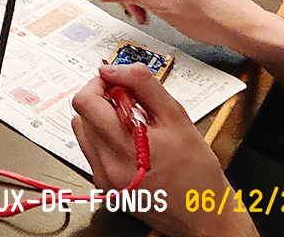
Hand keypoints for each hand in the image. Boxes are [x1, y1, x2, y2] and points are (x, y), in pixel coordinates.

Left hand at [71, 65, 252, 236]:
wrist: (202, 214)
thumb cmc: (197, 172)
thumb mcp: (177, 117)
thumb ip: (144, 86)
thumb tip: (113, 69)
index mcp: (126, 145)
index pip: (86, 101)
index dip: (100, 83)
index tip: (117, 82)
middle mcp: (108, 164)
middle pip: (81, 114)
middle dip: (101, 99)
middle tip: (128, 102)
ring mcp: (103, 177)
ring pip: (83, 131)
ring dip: (101, 118)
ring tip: (132, 124)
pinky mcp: (104, 185)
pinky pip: (91, 150)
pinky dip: (105, 138)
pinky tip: (131, 142)